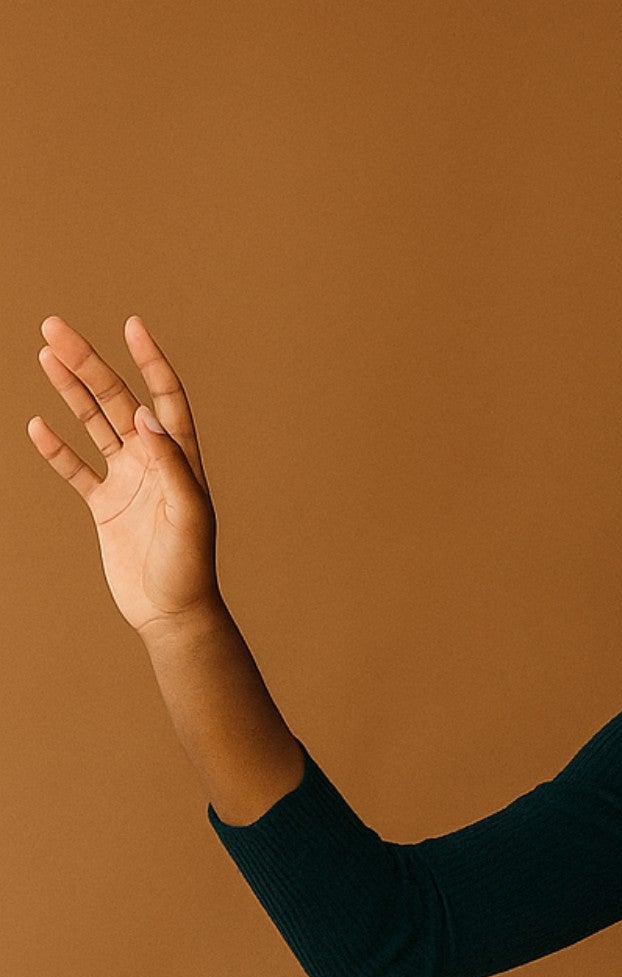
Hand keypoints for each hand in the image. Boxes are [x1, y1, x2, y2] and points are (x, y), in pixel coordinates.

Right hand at [28, 314, 222, 638]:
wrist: (172, 613)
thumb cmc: (190, 567)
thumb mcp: (188, 515)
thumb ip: (171, 465)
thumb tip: (146, 418)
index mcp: (180, 459)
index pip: (165, 397)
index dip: (150, 361)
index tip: (132, 325)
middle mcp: (153, 463)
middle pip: (117, 400)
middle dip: (88, 363)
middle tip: (54, 328)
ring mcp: (127, 482)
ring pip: (94, 424)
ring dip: (71, 390)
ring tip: (46, 354)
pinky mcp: (105, 507)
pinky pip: (77, 469)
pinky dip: (56, 448)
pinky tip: (37, 423)